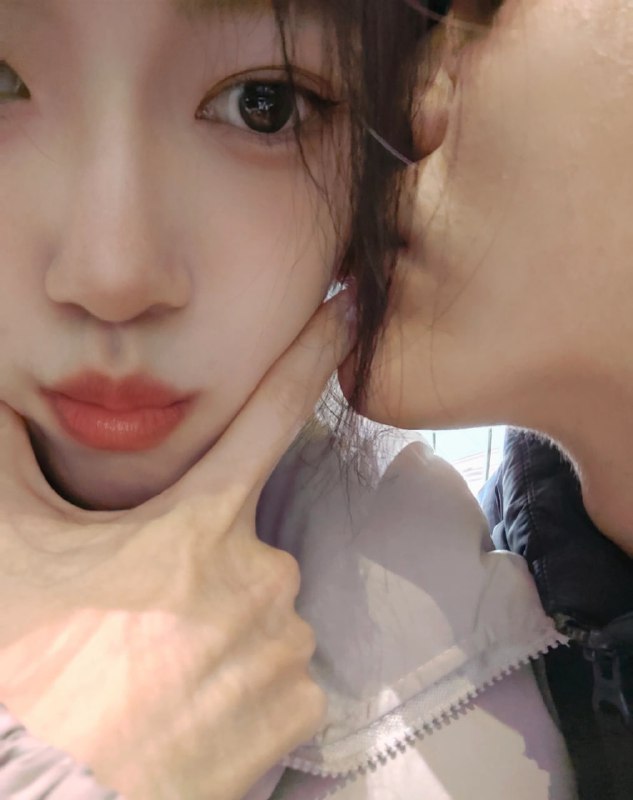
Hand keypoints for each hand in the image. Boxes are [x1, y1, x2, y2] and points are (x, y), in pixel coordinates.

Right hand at [0, 290, 354, 799]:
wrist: (49, 792)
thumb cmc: (29, 670)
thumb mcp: (14, 552)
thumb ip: (11, 463)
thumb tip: (0, 402)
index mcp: (199, 527)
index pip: (268, 416)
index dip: (310, 357)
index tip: (347, 311)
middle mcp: (259, 576)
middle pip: (250, 547)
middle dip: (207, 571)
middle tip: (144, 619)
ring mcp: (283, 647)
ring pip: (267, 614)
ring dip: (226, 632)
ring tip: (162, 673)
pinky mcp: (295, 712)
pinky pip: (284, 678)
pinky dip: (249, 687)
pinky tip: (195, 712)